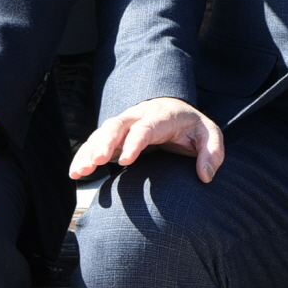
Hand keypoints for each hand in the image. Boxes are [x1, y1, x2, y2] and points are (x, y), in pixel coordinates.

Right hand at [69, 97, 225, 181]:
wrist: (175, 112)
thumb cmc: (192, 127)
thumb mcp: (209, 135)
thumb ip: (212, 152)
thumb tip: (205, 175)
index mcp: (163, 116)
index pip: (147, 126)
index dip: (135, 141)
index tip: (126, 160)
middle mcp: (139, 116)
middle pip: (118, 124)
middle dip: (105, 141)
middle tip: (96, 161)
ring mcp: (124, 125)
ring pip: (103, 132)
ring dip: (90, 150)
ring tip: (80, 171)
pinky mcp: (115, 137)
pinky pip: (96, 142)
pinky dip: (84, 155)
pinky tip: (75, 172)